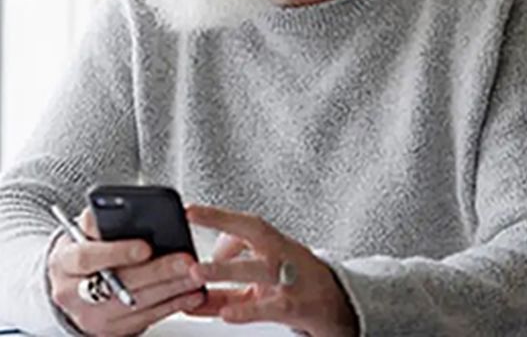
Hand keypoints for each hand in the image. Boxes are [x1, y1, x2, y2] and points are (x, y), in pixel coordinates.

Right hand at [47, 208, 206, 335]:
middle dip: (157, 272)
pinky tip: (190, 293)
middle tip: (186, 261)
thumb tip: (127, 208)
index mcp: (63, 262)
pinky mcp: (110, 330)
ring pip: (136, 304)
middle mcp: (72, 293)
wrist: (71, 284)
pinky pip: (146, 319)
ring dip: (171, 289)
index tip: (146, 247)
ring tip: (195, 274)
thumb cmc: (85, 249)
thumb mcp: (82, 231)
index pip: (87, 257)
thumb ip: (100, 220)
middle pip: (119, 284)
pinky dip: (172, 306)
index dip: (117, 252)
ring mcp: (91, 316)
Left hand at [184, 204, 359, 336]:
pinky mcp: (295, 306)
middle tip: (192, 242)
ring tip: (198, 274)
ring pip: (260, 269)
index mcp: (273, 243)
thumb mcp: (260, 275)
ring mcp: (290, 279)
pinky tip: (228, 313)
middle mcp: (282, 254)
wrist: (337, 306)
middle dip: (222, 234)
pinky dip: (247, 310)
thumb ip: (225, 279)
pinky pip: (270, 307)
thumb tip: (189, 285)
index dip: (216, 216)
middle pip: (255, 236)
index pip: (244, 224)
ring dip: (227, 271)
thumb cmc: (296, 282)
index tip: (189, 211)